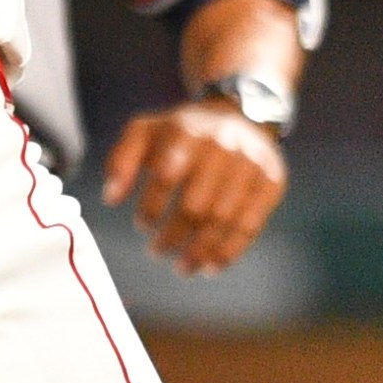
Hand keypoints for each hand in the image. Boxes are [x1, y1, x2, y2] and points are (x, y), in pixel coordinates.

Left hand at [100, 99, 287, 274]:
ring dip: (200, 250)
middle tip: (156, 252)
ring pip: (224, 220)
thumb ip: (122, 160)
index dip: (151, 206)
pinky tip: (210, 266)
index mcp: (186, 132)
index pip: (165, 176)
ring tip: (182, 268)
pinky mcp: (272, 183)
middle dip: (173, 234)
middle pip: (196, 204)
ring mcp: (251, 166)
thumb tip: (110, 199)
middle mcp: (222, 148)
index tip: (141, 227)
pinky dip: (229, 251)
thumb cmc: (182, 131)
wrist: (240, 115)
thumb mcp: (145, 131)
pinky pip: (251, 225)